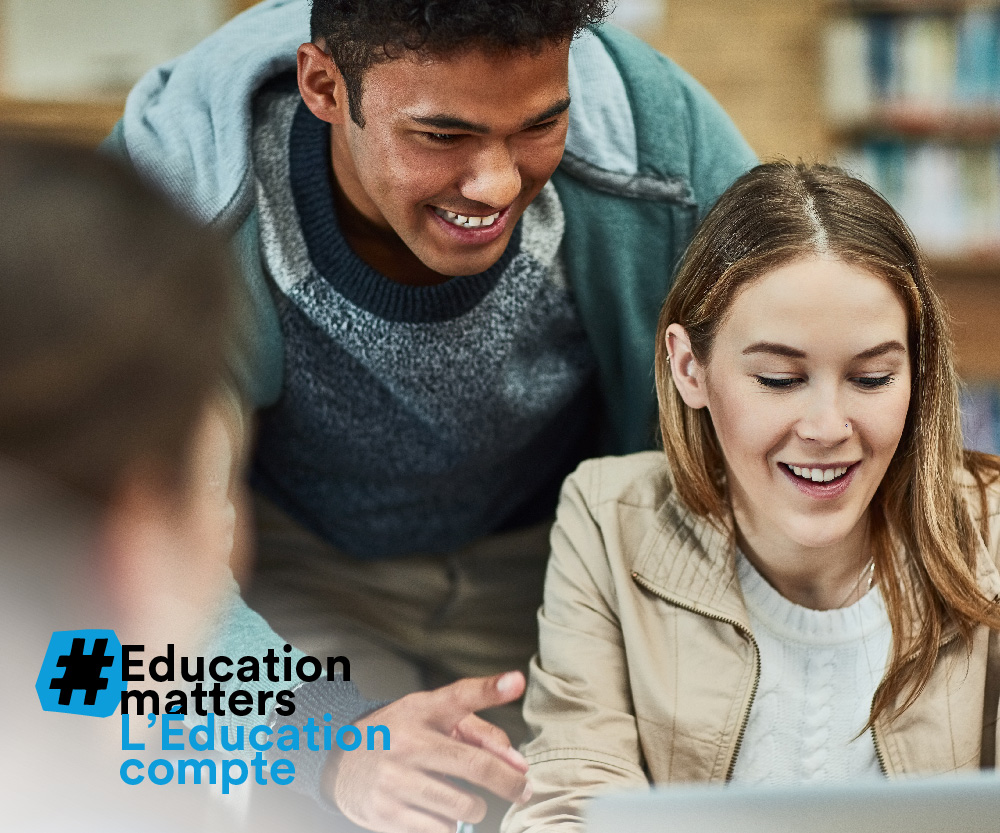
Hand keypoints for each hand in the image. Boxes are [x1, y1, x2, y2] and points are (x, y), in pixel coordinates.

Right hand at [326, 671, 531, 832]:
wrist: (340, 758)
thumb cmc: (402, 733)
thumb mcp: (432, 717)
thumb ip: (479, 731)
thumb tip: (518, 762)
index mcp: (421, 712)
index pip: (459, 697)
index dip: (490, 689)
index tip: (517, 682)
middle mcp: (407, 744)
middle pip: (475, 766)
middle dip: (508, 782)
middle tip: (522, 788)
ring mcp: (394, 781)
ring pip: (463, 806)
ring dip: (474, 807)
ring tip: (464, 798)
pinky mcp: (386, 815)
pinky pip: (441, 830)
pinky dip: (448, 825)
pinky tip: (438, 811)